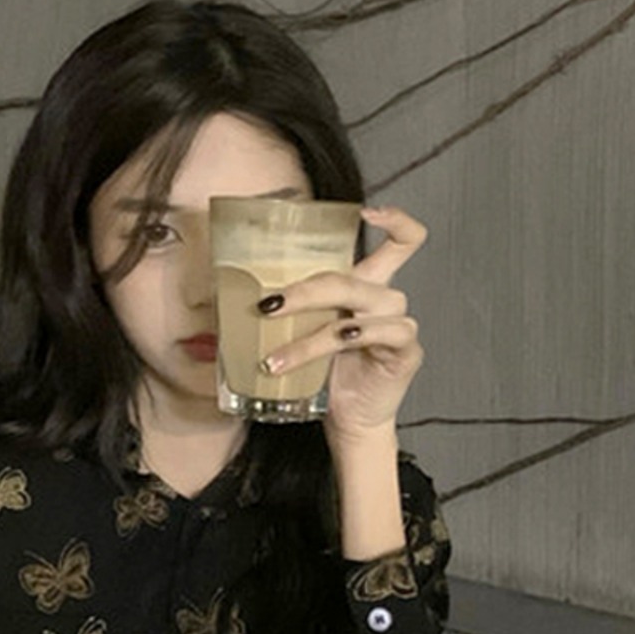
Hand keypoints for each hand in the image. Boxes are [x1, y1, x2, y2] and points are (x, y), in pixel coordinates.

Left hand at [257, 204, 426, 441]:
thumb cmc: (329, 377)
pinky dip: (340, 344)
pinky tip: (315, 359)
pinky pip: (377, 334)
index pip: (402, 242)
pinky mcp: (404, 351)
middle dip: (301, 292)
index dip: (394, 219)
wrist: (350, 421)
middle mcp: (386, 300)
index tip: (365, 212)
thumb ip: (293, 310)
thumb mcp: (307, 334)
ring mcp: (398, 324)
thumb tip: (230, 294)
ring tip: (274, 359)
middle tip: (266, 308)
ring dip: (309, 336)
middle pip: (349, 277)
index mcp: (367, 287)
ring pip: (355, 308)